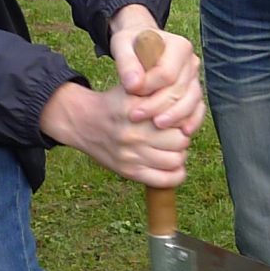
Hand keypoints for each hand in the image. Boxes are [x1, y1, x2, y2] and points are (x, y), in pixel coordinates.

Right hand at [41, 80, 194, 188]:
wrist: (82, 121)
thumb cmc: (114, 104)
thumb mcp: (132, 90)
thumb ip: (157, 94)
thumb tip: (187, 103)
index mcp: (136, 110)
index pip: (177, 119)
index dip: (182, 118)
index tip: (177, 118)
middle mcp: (133, 134)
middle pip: (179, 140)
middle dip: (183, 137)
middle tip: (176, 134)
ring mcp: (130, 155)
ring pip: (175, 160)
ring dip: (179, 155)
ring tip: (172, 149)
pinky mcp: (128, 171)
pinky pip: (163, 180)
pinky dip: (176, 175)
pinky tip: (174, 166)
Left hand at [111, 10, 204, 133]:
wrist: (142, 46)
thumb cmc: (132, 45)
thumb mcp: (122, 45)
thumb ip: (126, 63)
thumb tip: (134, 85)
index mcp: (179, 46)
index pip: (167, 73)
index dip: (148, 86)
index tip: (129, 91)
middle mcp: (191, 62)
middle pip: (180, 89)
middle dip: (157, 105)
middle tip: (135, 115)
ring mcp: (195, 79)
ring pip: (192, 101)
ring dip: (175, 116)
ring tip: (156, 124)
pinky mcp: (194, 93)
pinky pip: (198, 109)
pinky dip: (192, 121)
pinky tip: (182, 131)